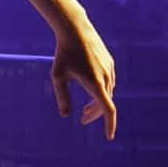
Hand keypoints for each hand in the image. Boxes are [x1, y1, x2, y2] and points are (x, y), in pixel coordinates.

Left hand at [52, 21, 117, 138]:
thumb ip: (62, 97)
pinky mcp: (109, 62)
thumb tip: (66, 115)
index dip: (109, 125)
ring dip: (97, 102)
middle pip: (104, 103)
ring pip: (107, 92)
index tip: (108, 137)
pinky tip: (91, 91)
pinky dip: (101, 91)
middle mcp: (106, 77)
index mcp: (95, 84)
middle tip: (82, 120)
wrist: (75, 29)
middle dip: (94, 114)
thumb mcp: (58, 77)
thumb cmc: (63, 53)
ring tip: (85, 109)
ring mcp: (109, 69)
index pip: (107, 110)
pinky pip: (108, 81)